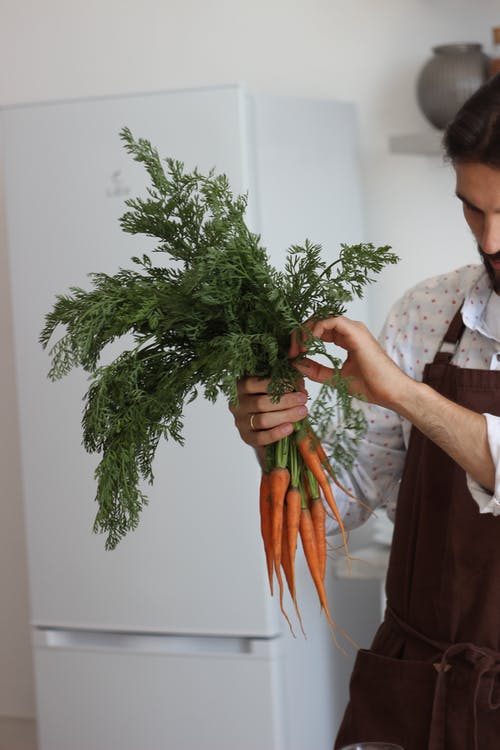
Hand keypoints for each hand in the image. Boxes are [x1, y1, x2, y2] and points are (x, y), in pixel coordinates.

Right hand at [229, 376, 308, 453]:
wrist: (268, 423)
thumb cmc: (273, 398)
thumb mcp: (278, 385)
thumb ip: (288, 381)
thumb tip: (301, 388)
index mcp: (240, 387)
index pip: (253, 383)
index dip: (274, 384)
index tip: (293, 385)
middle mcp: (237, 404)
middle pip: (260, 403)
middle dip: (285, 401)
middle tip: (302, 399)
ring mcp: (240, 422)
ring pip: (262, 420)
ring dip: (285, 415)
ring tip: (302, 412)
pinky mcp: (246, 437)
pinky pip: (261, 438)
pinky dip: (276, 433)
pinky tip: (290, 427)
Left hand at [291, 315, 412, 410]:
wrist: (390, 393)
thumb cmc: (370, 386)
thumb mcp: (335, 378)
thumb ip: (316, 370)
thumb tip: (295, 363)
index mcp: (346, 338)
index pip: (318, 329)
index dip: (302, 338)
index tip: (292, 355)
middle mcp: (349, 330)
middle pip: (317, 320)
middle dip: (300, 333)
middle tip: (291, 351)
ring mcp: (353, 329)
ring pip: (322, 317)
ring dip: (305, 331)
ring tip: (298, 348)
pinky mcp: (356, 332)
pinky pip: (331, 320)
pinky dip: (316, 329)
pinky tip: (309, 344)